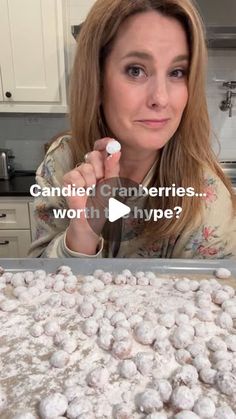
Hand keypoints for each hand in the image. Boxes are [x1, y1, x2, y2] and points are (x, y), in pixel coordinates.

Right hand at [63, 137, 120, 252]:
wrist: (92, 218)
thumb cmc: (102, 203)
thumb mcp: (112, 184)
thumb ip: (113, 167)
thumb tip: (116, 151)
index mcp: (102, 166)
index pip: (101, 148)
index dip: (105, 143)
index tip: (110, 143)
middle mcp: (89, 166)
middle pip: (93, 155)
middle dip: (100, 169)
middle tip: (100, 182)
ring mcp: (78, 172)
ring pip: (86, 167)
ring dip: (91, 182)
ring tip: (91, 191)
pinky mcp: (68, 179)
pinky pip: (75, 175)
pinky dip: (80, 186)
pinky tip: (82, 192)